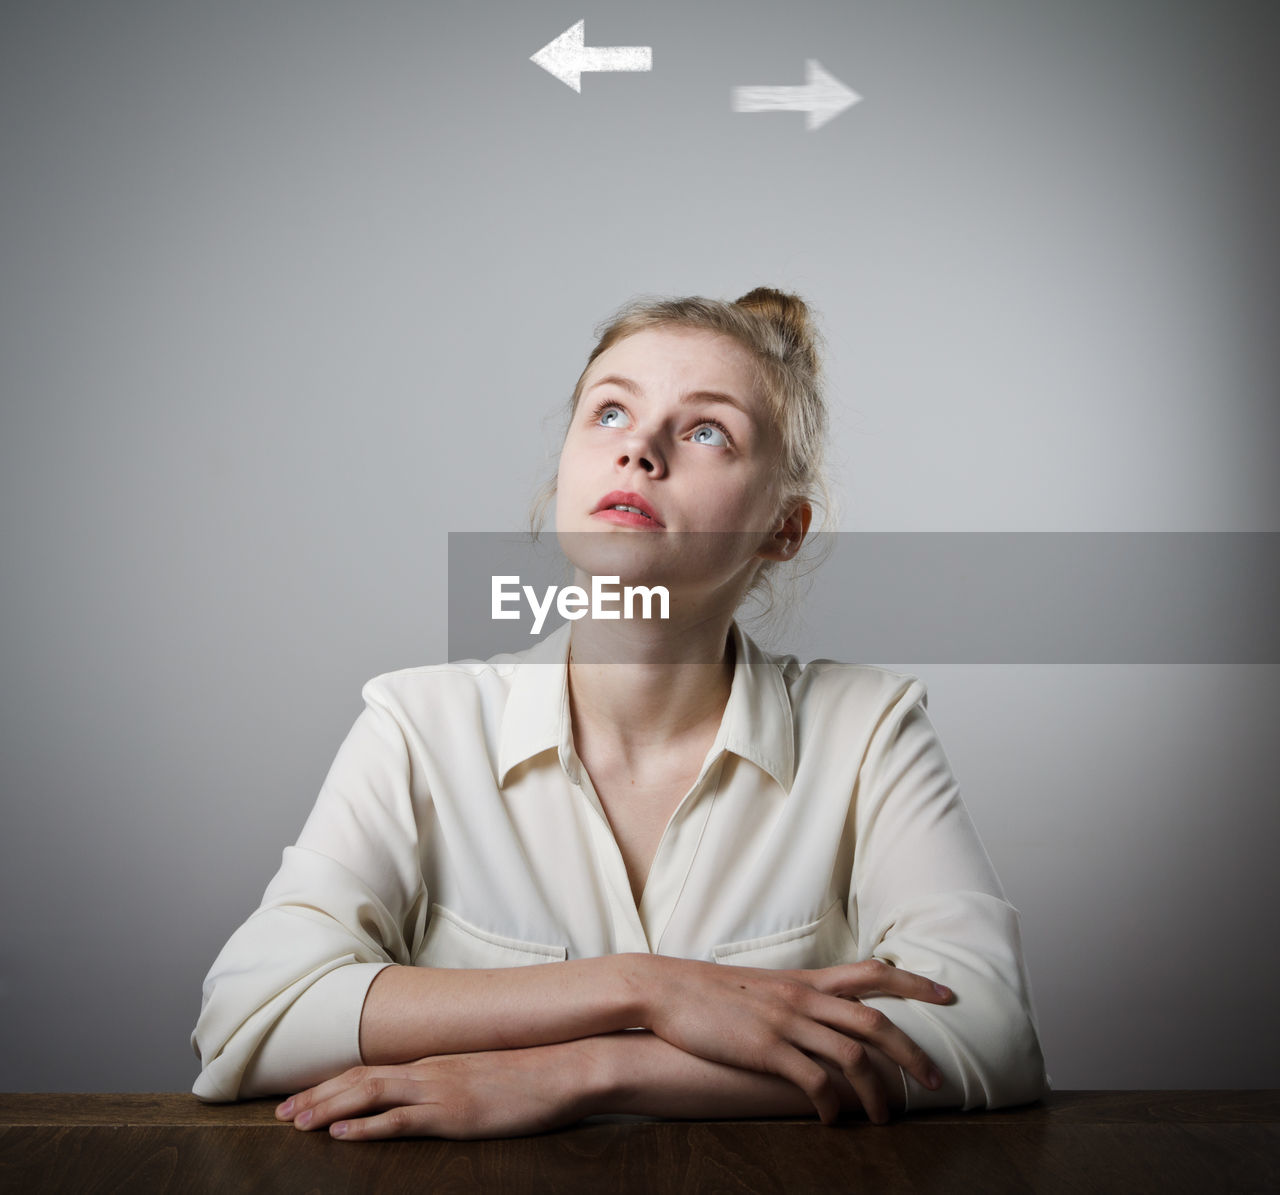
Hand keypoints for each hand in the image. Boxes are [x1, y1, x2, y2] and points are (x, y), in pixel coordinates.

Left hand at [275, 1039, 604, 1140]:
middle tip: (281, 1115)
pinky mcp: (455, 1113)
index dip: (333, 1085)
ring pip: (369, 1094)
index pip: (372, 1071)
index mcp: (435, 1063)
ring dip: (327, 1108)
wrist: (568, 1066)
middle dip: (316, 1096)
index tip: (302, 1099)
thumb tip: (438, 1097)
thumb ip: (456, 1084)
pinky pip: (401, 1120)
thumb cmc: (533, 1075)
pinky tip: (340, 1133)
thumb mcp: (485, 1077)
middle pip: (360, 1079)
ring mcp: (441, 1089)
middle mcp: (430, 1071)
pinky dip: (365, 1125)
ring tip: (296, 1123)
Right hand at [637, 956, 950, 1124]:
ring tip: (882, 1119)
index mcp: (805, 980)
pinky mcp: (766, 1050)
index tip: (948, 995)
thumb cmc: (710, 992)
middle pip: (876, 1022)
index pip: (872, 973)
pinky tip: (831, 1121)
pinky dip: (831, 1106)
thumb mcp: (761, 986)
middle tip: (936, 1081)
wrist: (666, 989)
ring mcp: (786, 1023)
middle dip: (913, 1053)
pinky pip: (814, 1082)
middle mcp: (803, 998)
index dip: (915, 983)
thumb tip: (820, 1015)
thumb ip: (794, 997)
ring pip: (853, 1057)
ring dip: (876, 1093)